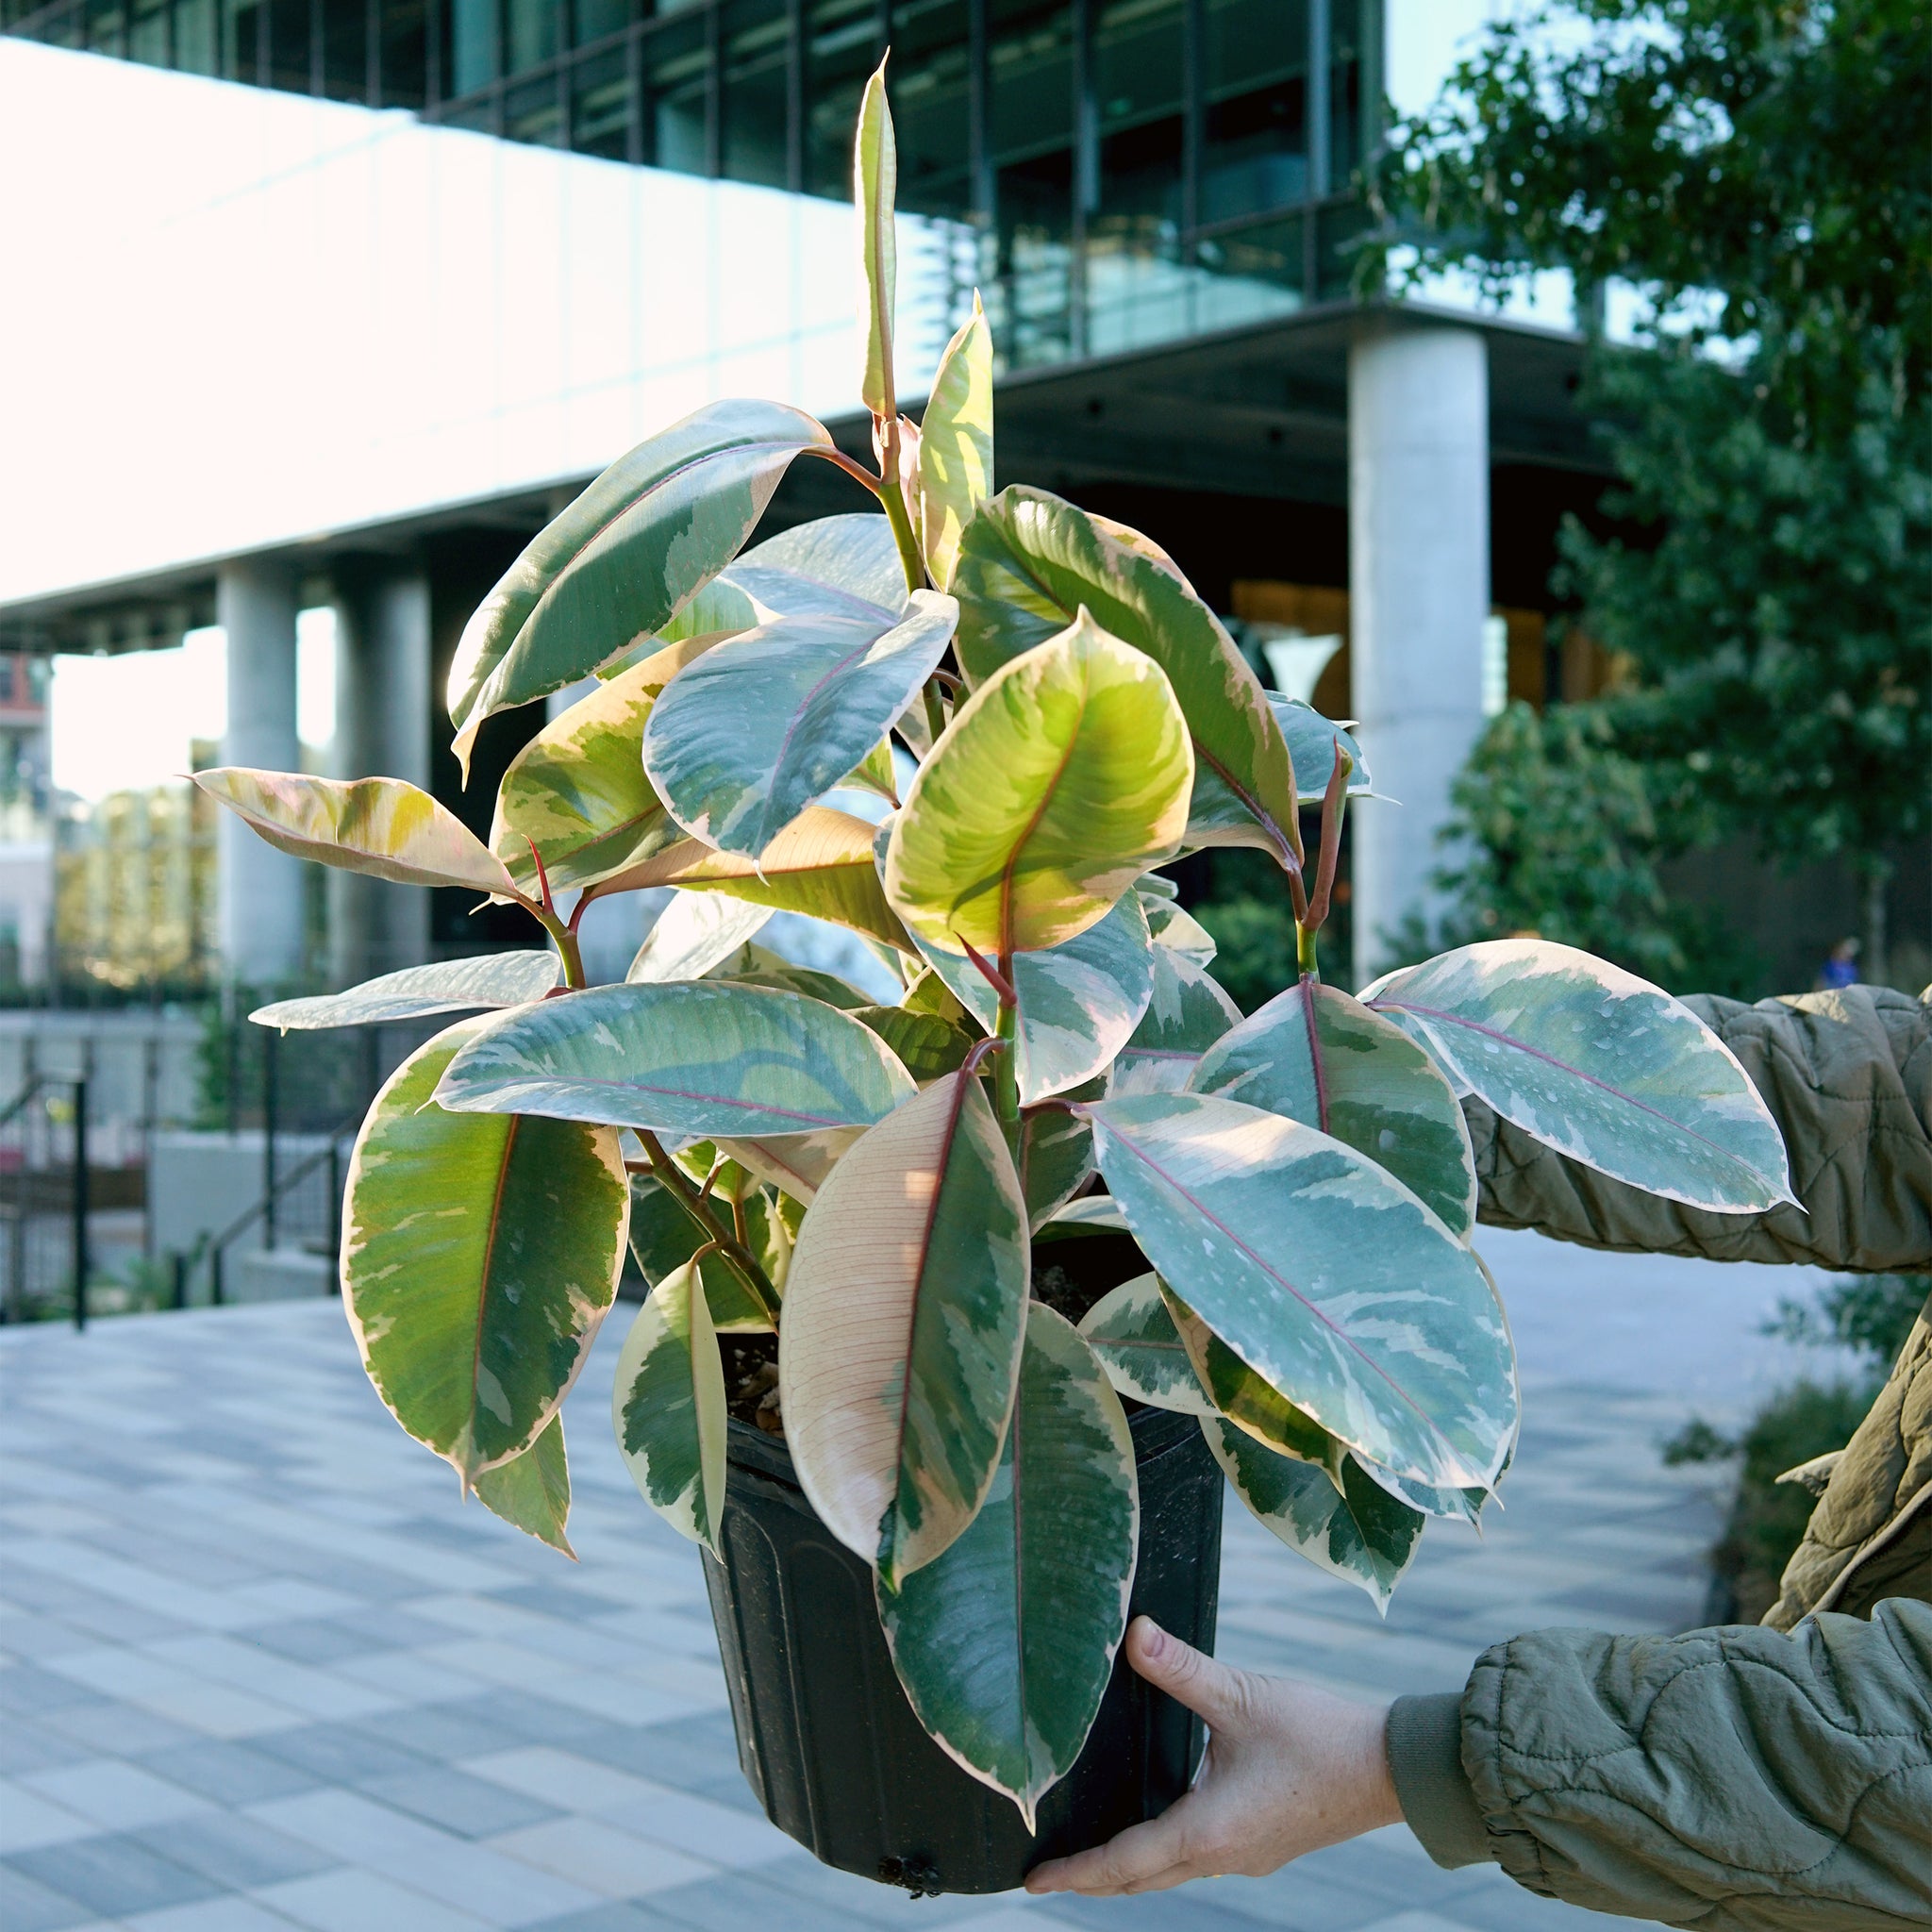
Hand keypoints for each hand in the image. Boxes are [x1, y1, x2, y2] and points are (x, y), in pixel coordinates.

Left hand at [1024, 1616, 1402, 1896]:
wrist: (1390, 1769)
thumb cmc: (1320, 1736)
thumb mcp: (1242, 1695)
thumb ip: (1182, 1668)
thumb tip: (1133, 1634)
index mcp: (1208, 1830)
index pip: (1123, 1862)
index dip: (1074, 1871)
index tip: (1034, 1880)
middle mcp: (1222, 1855)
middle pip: (1140, 1879)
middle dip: (1092, 1877)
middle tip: (1049, 1873)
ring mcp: (1246, 1855)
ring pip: (1170, 1873)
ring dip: (1128, 1868)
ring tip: (1091, 1855)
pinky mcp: (1264, 1844)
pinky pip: (1198, 1860)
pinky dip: (1163, 1854)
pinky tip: (1159, 1827)